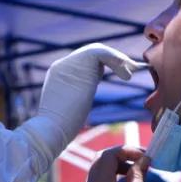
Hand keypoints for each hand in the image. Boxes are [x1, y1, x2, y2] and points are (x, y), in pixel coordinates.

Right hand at [19, 45, 144, 167]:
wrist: (50, 130)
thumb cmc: (60, 129)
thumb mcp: (69, 108)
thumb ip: (76, 96)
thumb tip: (84, 98)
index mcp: (58, 74)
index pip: (84, 62)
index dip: (105, 65)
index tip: (121, 74)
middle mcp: (62, 65)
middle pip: (91, 54)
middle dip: (113, 60)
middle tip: (129, 72)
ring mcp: (69, 63)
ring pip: (98, 51)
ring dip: (118, 61)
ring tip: (129, 75)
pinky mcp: (79, 65)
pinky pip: (102, 53)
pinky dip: (117, 60)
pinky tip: (126, 75)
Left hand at [83, 146, 148, 181]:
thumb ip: (138, 177)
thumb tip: (142, 161)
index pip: (108, 154)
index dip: (127, 151)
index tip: (145, 157)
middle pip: (101, 161)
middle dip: (122, 158)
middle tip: (141, 164)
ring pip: (100, 175)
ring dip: (118, 171)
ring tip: (137, 180)